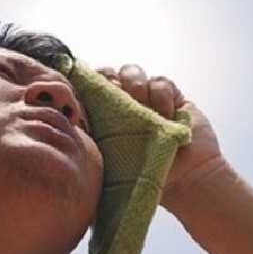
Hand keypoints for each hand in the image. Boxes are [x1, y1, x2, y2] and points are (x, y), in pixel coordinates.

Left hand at [95, 64, 228, 207]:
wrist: (188, 181)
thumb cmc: (145, 180)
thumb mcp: (108, 164)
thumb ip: (89, 143)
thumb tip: (64, 126)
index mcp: (102, 120)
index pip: (85, 89)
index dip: (86, 83)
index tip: (90, 93)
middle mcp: (122, 106)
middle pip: (106, 74)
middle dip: (110, 80)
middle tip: (117, 96)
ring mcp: (146, 99)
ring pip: (131, 72)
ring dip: (136, 85)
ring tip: (145, 109)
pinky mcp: (170, 97)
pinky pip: (160, 81)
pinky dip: (162, 95)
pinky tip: (168, 115)